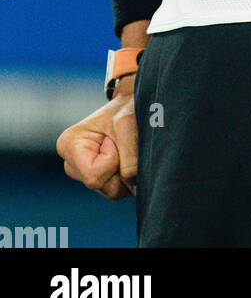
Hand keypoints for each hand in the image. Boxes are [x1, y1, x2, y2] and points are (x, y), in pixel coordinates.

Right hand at [56, 74, 137, 200]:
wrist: (132, 105)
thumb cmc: (126, 108)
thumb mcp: (127, 122)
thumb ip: (130, 155)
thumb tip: (135, 187)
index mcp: (68, 145)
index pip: (93, 176)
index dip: (112, 160)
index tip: (112, 138)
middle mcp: (72, 165)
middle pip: (102, 186)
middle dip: (120, 168)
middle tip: (122, 143)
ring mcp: (85, 174)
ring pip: (113, 191)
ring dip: (127, 173)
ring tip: (126, 149)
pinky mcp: (101, 180)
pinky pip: (120, 190)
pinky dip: (130, 177)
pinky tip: (128, 158)